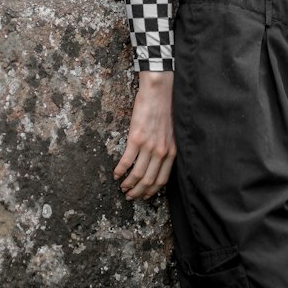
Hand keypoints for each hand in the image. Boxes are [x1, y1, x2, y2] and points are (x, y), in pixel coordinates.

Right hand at [114, 70, 175, 199]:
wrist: (159, 91)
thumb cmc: (165, 109)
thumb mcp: (172, 133)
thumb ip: (167, 148)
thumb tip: (158, 162)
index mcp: (171, 151)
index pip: (162, 179)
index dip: (152, 191)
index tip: (144, 195)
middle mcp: (161, 151)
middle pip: (149, 180)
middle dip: (138, 192)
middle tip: (130, 196)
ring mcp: (149, 145)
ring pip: (137, 174)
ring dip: (128, 184)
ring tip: (122, 187)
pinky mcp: (136, 137)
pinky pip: (126, 160)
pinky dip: (120, 170)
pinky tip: (115, 173)